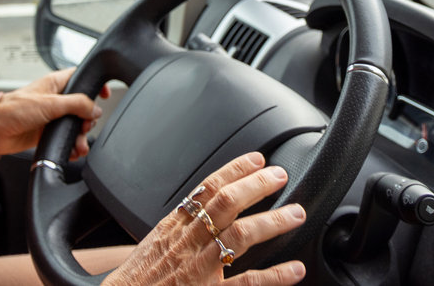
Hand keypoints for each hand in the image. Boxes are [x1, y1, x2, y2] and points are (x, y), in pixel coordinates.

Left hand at [0, 68, 106, 156]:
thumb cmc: (13, 109)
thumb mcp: (50, 103)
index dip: (94, 84)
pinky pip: (66, 139)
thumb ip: (76, 104)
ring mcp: (52, 117)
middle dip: (88, 119)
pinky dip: (72, 146)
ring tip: (80, 145)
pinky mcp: (47, 133)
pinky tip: (73, 151)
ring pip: (76, 125)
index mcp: (56, 84)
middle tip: (85, 126)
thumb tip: (96, 108)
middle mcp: (56, 99)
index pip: (81, 78)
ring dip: (81, 137)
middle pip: (83, 107)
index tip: (104, 94)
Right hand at [101, 152, 305, 285]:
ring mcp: (198, 268)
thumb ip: (180, 228)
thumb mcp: (154, 244)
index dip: (235, 170)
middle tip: (280, 176)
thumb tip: (204, 211)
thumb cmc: (136, 281)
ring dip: (272, 222)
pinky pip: (245, 282)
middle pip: (226, 204)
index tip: (257, 159)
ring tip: (296, 214)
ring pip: (238, 236)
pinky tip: (294, 269)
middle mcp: (187, 242)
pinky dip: (274, 276)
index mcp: (173, 226)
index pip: (207, 188)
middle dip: (256, 186)